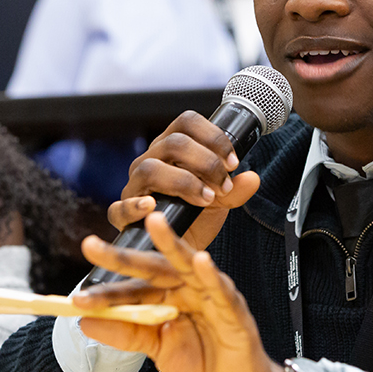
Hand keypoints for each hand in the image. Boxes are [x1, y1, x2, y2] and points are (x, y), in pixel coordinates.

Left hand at [75, 212, 305, 371]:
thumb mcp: (156, 349)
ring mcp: (212, 296)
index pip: (133, 288)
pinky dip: (212, 276)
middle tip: (91, 245)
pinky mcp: (235, 312)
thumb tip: (85, 321)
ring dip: (173, 244)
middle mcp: (188, 289)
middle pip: (154, 267)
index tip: (76, 297)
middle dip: (123, 256)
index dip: (105, 291)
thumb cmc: (200, 365)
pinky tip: (201, 262)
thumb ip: (127, 333)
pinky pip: (222, 291)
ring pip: (189, 266)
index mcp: (168, 296)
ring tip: (154, 222)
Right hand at [107, 110, 260, 250]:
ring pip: (150, 168)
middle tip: (224, 186)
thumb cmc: (197, 216)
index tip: (234, 162)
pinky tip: (152, 205)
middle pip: (173, 142)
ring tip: (205, 198)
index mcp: (172, 148)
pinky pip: (119, 207)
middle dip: (206, 162)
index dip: (213, 137)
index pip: (187, 122)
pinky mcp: (122, 213)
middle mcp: (150, 160)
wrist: (181, 249)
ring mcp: (134, 186)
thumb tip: (253, 178)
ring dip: (183, 181)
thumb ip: (236, 190)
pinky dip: (134, 205)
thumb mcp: (222, 201)